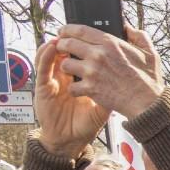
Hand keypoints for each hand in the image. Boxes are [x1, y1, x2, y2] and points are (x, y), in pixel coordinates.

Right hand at [35, 37, 113, 158]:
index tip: (93, 31)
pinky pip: (42, 67)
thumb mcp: (106, 105)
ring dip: (57, 43)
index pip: (83, 52)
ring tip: (62, 36)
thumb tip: (127, 75)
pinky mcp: (43, 86)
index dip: (85, 41)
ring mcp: (54, 79)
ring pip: (53, 54)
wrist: (71, 139)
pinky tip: (50, 48)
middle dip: (70, 38)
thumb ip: (114, 90)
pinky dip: (45, 56)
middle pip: (67, 49)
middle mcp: (67, 74)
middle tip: (74, 30)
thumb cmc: (87, 122)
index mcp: (83, 75)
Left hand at [55, 24, 163, 121]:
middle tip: (62, 50)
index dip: (67, 29)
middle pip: (67, 44)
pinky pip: (71, 86)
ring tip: (72, 70)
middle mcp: (98, 55)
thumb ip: (138, 36)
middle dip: (61, 45)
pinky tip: (80, 88)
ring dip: (66, 67)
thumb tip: (127, 27)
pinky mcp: (90, 88)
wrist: (148, 103)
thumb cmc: (149, 80)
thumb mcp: (149, 52)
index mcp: (111, 43)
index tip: (63, 32)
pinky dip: (74, 88)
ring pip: (65, 64)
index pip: (80, 30)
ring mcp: (92, 72)